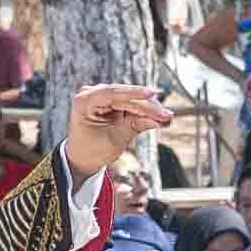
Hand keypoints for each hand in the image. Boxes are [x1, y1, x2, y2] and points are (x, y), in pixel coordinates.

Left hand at [50, 76, 168, 191]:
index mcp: (84, 100)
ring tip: (168, 119)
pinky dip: (145, 112)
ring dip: (150, 110)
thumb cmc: (92, 150)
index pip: (112, 92)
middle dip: (148, 107)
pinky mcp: (112, 102)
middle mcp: (92, 94)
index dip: (134, 93)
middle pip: (125, 96)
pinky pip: (131, 105)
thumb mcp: (114, 140)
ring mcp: (102, 97)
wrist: (82, 158)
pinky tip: (161, 118)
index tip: (152, 94)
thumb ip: (134, 126)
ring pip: (131, 100)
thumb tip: (158, 120)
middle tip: (167, 116)